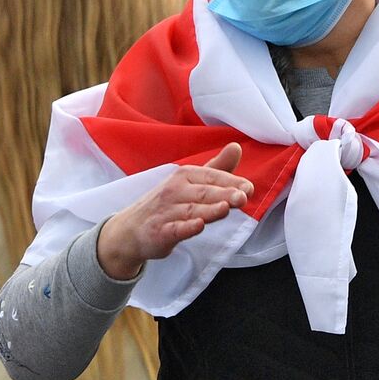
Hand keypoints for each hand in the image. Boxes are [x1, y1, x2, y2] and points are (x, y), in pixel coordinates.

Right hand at [96, 142, 253, 279]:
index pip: (211, 176)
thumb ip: (216, 168)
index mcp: (184, 176)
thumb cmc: (166, 205)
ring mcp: (166, 212)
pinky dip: (186, 228)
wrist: (129, 230)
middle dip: (224, 194)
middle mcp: (174, 191)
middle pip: (204, 193)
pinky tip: (198, 225)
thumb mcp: (189, 183)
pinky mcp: (159, 233)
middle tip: (243, 197)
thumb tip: (236, 147)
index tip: (249, 188)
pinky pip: (173, 230)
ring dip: (209, 209)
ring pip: (191, 210)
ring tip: (226, 208)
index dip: (231, 181)